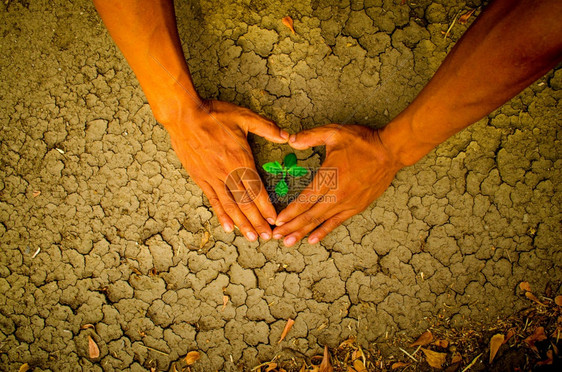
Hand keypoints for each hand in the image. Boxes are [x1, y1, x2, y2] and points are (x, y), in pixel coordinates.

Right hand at [163, 99, 288, 240]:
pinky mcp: (200, 179)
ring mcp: (212, 178)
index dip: (266, 207)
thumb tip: (287, 136)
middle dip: (257, 222)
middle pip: (245, 203)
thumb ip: (267, 128)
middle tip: (267, 237)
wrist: (184, 116)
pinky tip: (228, 227)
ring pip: (230, 206)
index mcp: (240, 159)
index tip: (274, 221)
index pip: (256, 189)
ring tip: (251, 238)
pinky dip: (221, 215)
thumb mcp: (244, 116)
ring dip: (242, 224)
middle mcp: (227, 173)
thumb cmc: (215, 114)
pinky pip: (213, 201)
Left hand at [272, 124, 402, 245]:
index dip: (290, 212)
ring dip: (303, 232)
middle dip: (291, 227)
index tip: (277, 221)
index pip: (305, 200)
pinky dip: (323, 232)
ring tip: (288, 242)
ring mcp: (347, 203)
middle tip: (275, 237)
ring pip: (321, 221)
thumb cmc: (363, 142)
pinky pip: (336, 222)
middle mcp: (337, 194)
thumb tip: (290, 140)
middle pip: (309, 215)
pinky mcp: (356, 207)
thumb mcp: (334, 132)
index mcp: (329, 177)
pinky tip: (312, 240)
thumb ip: (310, 136)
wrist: (390, 152)